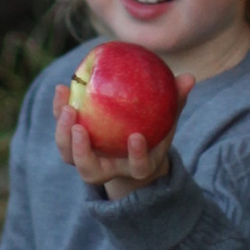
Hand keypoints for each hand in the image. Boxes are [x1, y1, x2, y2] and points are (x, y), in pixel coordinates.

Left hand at [53, 91, 173, 197]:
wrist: (130, 152)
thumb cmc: (153, 132)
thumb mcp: (167, 120)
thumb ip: (176, 102)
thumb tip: (190, 77)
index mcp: (137, 166)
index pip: (138, 167)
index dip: (136, 156)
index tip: (136, 137)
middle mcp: (110, 170)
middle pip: (91, 172)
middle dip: (82, 153)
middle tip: (81, 128)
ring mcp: (89, 161)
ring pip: (70, 158)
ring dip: (65, 135)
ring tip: (68, 107)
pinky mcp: (73, 148)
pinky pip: (63, 136)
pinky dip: (59, 114)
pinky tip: (62, 89)